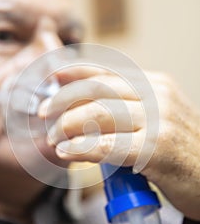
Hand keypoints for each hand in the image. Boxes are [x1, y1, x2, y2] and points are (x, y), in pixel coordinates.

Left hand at [39, 66, 199, 220]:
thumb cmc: (179, 152)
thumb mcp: (157, 119)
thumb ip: (129, 109)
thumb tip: (86, 110)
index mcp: (156, 85)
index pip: (108, 72)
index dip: (76, 71)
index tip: (52, 76)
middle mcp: (158, 96)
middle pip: (98, 89)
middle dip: (64, 99)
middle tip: (43, 113)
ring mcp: (159, 120)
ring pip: (99, 113)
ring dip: (68, 125)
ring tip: (53, 138)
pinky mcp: (157, 148)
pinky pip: (108, 144)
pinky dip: (81, 147)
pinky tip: (65, 152)